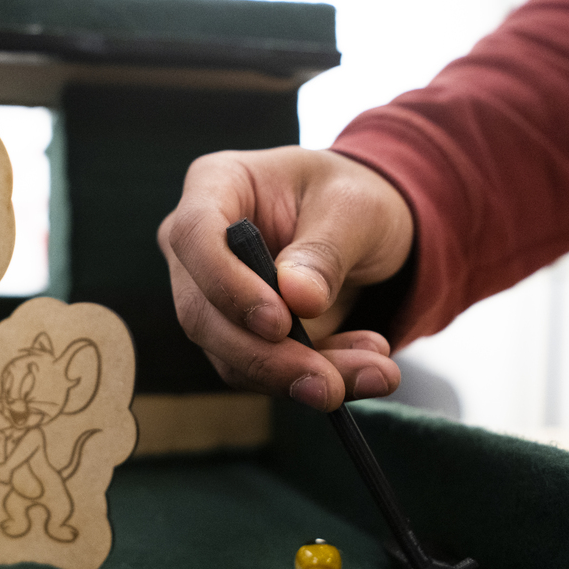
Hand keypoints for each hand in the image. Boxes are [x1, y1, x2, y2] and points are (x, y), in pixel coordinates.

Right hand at [158, 146, 412, 410]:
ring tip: (375, 373)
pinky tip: (365, 369)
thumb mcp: (354, 208)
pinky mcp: (237, 338)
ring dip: (300, 376)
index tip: (280, 322)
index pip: (194, 236)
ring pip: (230, 356)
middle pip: (202, 313)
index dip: (227, 285)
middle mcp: (197, 248)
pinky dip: (312, 379)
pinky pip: (261, 373)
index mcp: (214, 186)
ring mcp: (211, 298)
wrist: (363, 231)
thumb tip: (299, 300)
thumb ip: (325, 252)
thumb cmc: (349, 197)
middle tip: (329, 382)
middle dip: (268, 357)